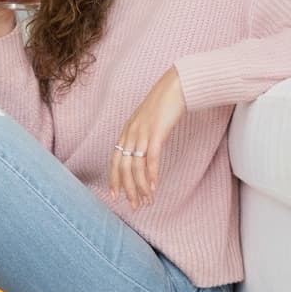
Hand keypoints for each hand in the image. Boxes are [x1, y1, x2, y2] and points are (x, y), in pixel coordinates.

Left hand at [110, 67, 185, 208]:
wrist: (176, 86)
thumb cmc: (165, 104)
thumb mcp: (149, 122)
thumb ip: (144, 136)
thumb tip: (145, 153)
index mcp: (127, 132)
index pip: (116, 160)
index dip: (115, 179)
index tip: (116, 195)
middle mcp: (131, 134)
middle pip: (124, 167)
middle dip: (128, 189)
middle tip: (134, 205)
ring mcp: (142, 133)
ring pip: (137, 166)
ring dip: (141, 186)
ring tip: (147, 200)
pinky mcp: (156, 133)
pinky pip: (151, 158)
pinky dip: (152, 175)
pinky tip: (154, 187)